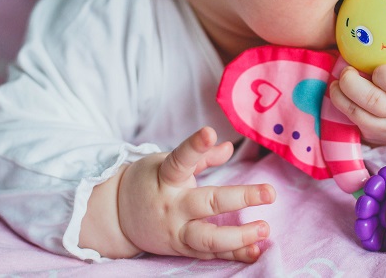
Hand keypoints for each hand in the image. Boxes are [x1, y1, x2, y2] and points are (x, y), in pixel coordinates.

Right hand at [117, 127, 275, 261]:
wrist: (115, 216)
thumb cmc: (149, 182)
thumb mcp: (166, 163)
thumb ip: (199, 156)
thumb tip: (227, 147)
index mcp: (166, 177)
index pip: (181, 159)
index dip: (195, 146)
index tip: (209, 131)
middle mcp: (172, 205)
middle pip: (206, 202)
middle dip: (240, 198)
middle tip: (270, 192)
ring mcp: (176, 231)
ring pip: (208, 238)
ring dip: (239, 236)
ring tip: (264, 228)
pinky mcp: (181, 249)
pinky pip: (210, 254)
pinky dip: (233, 254)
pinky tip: (255, 250)